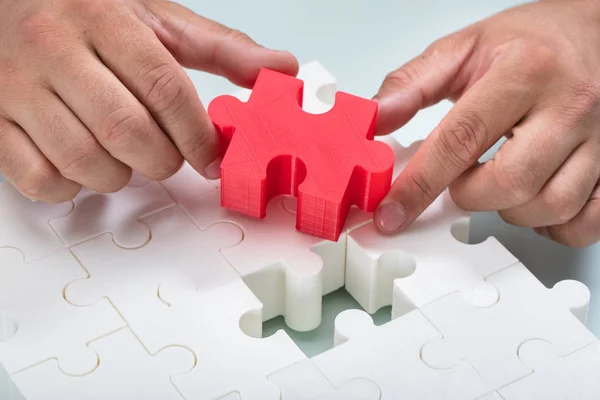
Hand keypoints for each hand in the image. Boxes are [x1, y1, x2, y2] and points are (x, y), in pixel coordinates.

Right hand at [0, 0, 296, 201]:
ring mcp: (17, 88)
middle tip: (170, 157)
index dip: (197, 134)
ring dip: (120, 175)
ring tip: (127, 157)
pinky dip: (70, 187)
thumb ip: (220, 48)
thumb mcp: (156, 17)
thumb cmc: (85, 10)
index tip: (212, 158)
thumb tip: (282, 68)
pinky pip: (37, 178)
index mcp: (101, 18)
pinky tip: (83, 165)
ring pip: (83, 161)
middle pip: (126, 131)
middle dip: (162, 160)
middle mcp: (53, 49)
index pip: (163, 87)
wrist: (4, 2)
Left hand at [372, 0, 599, 247]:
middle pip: (508, 184)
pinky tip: (536, 198)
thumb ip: (412, 84)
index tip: (392, 212)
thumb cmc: (535, 42)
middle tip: (463, 178)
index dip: (419, 184)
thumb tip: (374, 118)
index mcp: (525, 72)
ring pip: (548, 207)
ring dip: (509, 209)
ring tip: (500, 180)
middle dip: (469, 195)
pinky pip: (585, 223)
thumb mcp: (466, 48)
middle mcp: (569, 107)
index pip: (460, 140)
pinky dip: (553, 225)